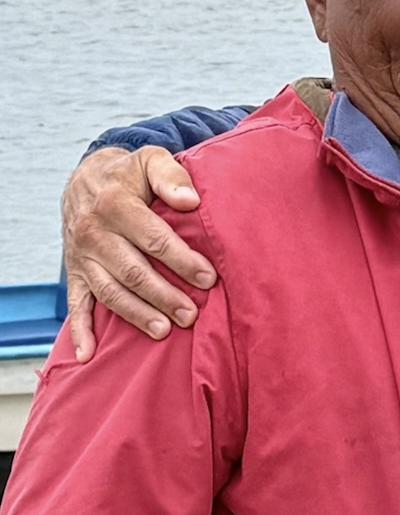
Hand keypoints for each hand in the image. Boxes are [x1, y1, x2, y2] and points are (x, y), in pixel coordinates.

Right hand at [61, 146, 217, 361]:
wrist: (86, 179)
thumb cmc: (130, 174)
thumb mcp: (151, 160)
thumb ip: (171, 176)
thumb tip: (191, 201)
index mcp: (115, 205)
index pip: (154, 239)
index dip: (182, 260)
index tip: (208, 278)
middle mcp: (94, 233)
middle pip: (133, 271)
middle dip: (164, 295)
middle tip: (191, 314)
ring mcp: (82, 256)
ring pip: (110, 291)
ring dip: (136, 314)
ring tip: (163, 331)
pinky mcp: (75, 272)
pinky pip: (76, 304)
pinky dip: (81, 331)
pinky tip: (89, 354)